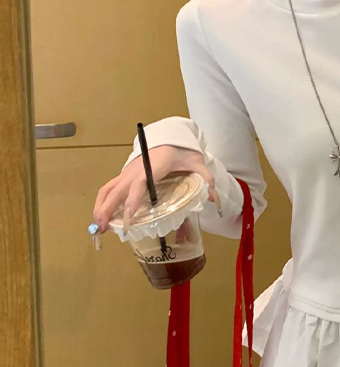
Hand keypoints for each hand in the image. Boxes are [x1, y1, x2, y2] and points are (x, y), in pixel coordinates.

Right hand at [91, 145, 217, 233]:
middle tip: (103, 229)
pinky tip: (102, 217)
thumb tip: (213, 198)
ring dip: (101, 206)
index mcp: (155, 164)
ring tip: (98, 227)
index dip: (132, 199)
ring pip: (108, 188)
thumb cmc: (183, 151)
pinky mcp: (125, 174)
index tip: (128, 217)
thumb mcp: (198, 163)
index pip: (140, 182)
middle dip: (108, 208)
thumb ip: (206, 179)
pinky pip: (109, 187)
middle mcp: (137, 168)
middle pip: (118, 188)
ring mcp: (128, 171)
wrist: (170, 137)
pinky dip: (103, 202)